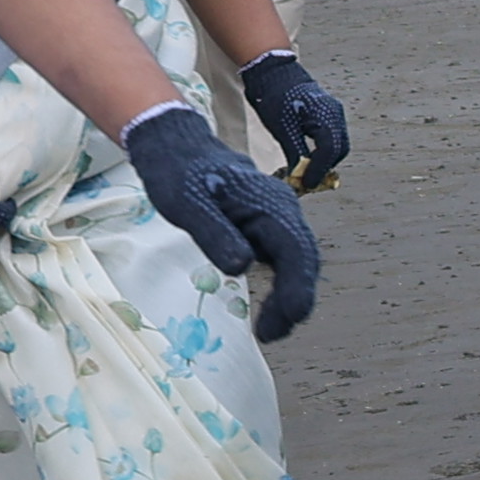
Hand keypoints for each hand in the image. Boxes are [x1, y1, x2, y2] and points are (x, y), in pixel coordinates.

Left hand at [117, 106, 323, 341]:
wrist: (175, 146)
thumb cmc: (177, 173)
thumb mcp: (187, 205)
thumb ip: (215, 234)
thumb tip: (242, 267)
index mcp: (270, 205)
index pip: (296, 252)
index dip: (295, 289)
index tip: (284, 320)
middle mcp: (283, 211)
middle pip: (303, 260)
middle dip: (294, 300)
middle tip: (272, 334)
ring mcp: (277, 217)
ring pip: (296, 261)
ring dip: (289, 295)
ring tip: (270, 328)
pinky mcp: (266, 225)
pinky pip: (283, 257)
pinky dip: (280, 284)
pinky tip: (266, 304)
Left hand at [237, 48, 351, 188]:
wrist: (272, 71)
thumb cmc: (275, 95)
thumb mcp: (282, 129)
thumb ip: (295, 153)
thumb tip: (299, 174)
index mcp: (325, 116)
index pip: (329, 152)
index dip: (319, 171)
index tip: (307, 184)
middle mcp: (335, 114)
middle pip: (338, 149)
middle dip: (325, 167)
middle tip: (308, 180)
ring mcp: (333, 112)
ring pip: (337, 143)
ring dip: (325, 159)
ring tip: (307, 170)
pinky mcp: (327, 112)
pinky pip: (332, 135)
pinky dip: (324, 149)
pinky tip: (309, 155)